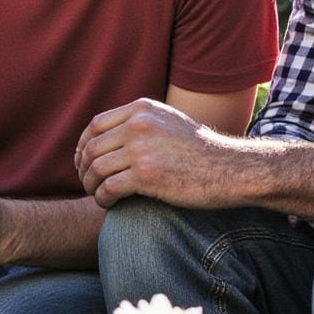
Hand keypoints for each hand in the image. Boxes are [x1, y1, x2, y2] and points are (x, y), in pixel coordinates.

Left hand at [74, 98, 230, 209]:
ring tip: (97, 195)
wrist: (230, 169)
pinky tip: (108, 204)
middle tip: (87, 183)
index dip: (83, 145)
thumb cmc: (200, 151)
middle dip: (83, 169)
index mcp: (142, 109)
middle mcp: (138, 125)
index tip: (83, 161)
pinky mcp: (146, 175)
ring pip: (96, 169)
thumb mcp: (168, 122)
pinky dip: (102, 198)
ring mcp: (141, 149)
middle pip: (92, 148)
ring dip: (91, 186)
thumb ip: (141, 122)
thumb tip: (110, 134)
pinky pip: (108, 188)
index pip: (95, 125)